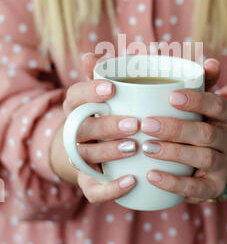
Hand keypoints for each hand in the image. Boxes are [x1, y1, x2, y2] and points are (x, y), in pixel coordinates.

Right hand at [52, 52, 140, 202]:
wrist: (98, 150)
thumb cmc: (112, 112)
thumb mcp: (111, 92)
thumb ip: (110, 73)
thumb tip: (94, 54)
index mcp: (77, 107)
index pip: (74, 97)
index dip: (89, 92)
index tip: (111, 89)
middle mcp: (74, 132)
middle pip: (81, 128)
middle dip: (106, 125)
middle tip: (133, 123)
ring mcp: (80, 159)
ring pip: (87, 156)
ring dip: (109, 152)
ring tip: (134, 147)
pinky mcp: (89, 182)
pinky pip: (93, 189)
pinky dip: (111, 188)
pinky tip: (131, 181)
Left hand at [140, 59, 226, 203]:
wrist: (213, 161)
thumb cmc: (200, 122)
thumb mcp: (203, 102)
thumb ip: (203, 82)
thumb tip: (210, 62)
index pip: (218, 105)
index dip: (197, 100)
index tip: (171, 96)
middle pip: (206, 133)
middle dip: (175, 128)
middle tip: (146, 124)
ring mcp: (225, 166)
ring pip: (203, 158)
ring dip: (173, 152)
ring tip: (146, 147)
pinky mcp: (214, 188)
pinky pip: (197, 189)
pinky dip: (173, 183)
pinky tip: (151, 175)